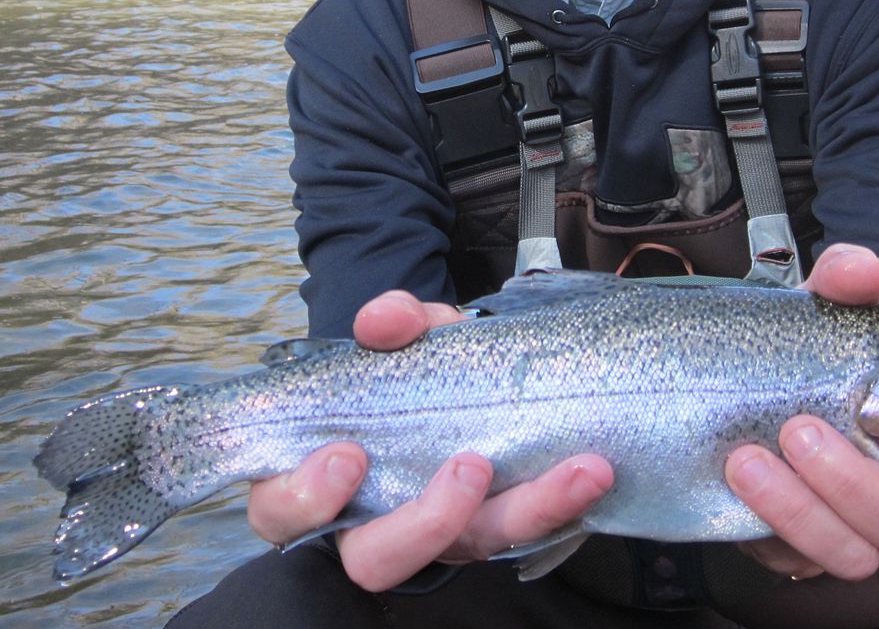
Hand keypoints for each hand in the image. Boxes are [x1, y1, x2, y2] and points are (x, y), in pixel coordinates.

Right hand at [245, 290, 614, 591]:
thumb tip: (387, 320)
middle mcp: (376, 525)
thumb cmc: (403, 367)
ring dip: (527, 510)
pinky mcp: (498, 524)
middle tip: (469, 466)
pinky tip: (593, 470)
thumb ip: (392, 320)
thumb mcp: (400, 334)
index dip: (307, 497)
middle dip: (426, 522)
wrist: (452, 373)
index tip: (345, 456)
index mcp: (318, 484)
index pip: (286, 513)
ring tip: (575, 469)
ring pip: (472, 547)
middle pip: (381, 559)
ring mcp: (442, 533)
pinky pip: (529, 531)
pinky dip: (562, 501)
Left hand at [725, 244, 878, 581]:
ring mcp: (856, 529)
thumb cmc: (821, 345)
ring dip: (802, 508)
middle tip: (801, 429)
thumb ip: (850, 279)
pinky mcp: (802, 547)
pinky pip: (797, 560)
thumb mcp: (831, 307)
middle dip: (856, 484)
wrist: (751, 375)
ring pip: (856, 554)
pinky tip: (737, 476)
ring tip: (750, 455)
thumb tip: (864, 272)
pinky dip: (769, 520)